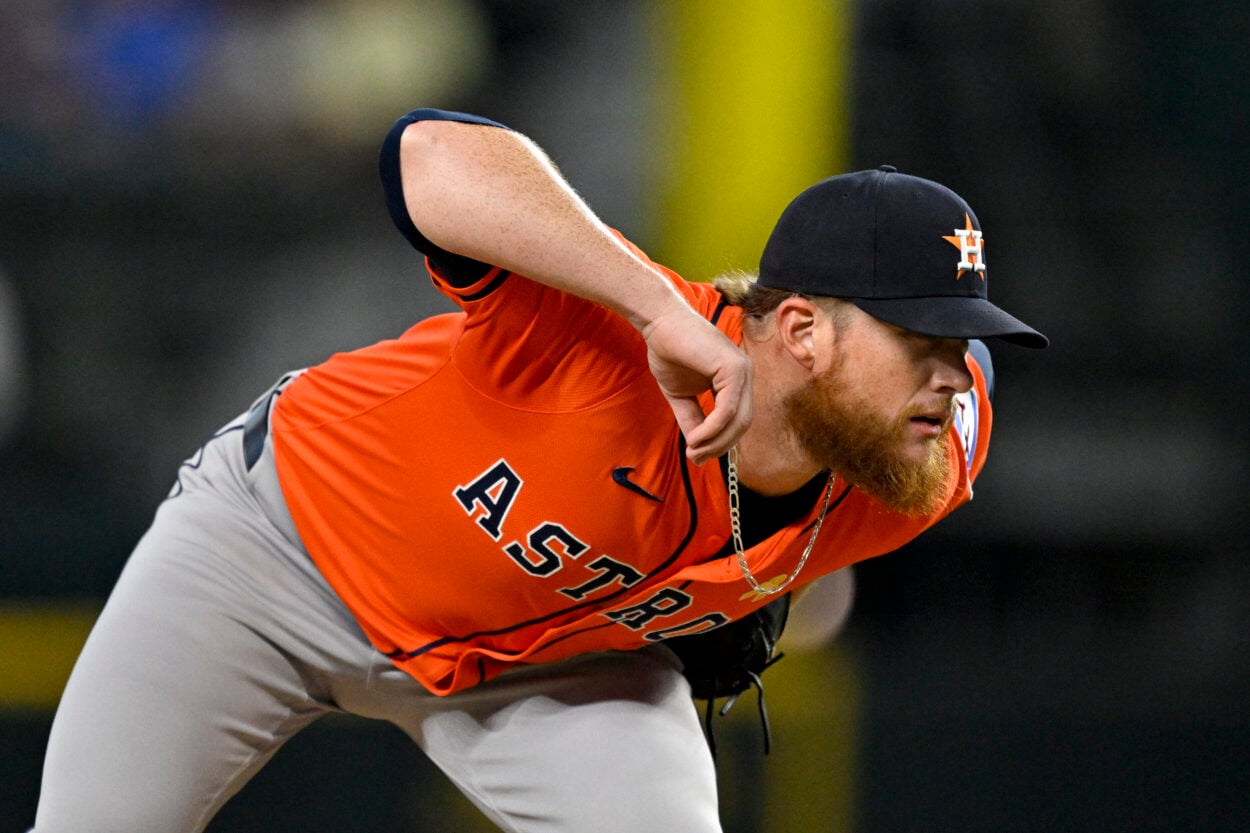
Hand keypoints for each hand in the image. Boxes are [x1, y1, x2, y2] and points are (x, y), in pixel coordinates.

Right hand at [642, 309, 752, 464]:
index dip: (720, 441)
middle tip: (696, 458)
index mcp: (736, 379)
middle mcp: (745, 374)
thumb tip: (699, 449)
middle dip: (720, 446)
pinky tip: (695, 438)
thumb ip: (693, 419)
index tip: (697, 455)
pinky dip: (712, 429)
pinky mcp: (734, 368)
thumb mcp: (681, 396)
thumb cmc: (669, 352)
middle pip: (743, 424)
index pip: (738, 419)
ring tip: (693, 450)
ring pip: (738, 420)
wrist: (659, 323)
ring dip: (716, 441)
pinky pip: (728, 410)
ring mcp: (743, 370)